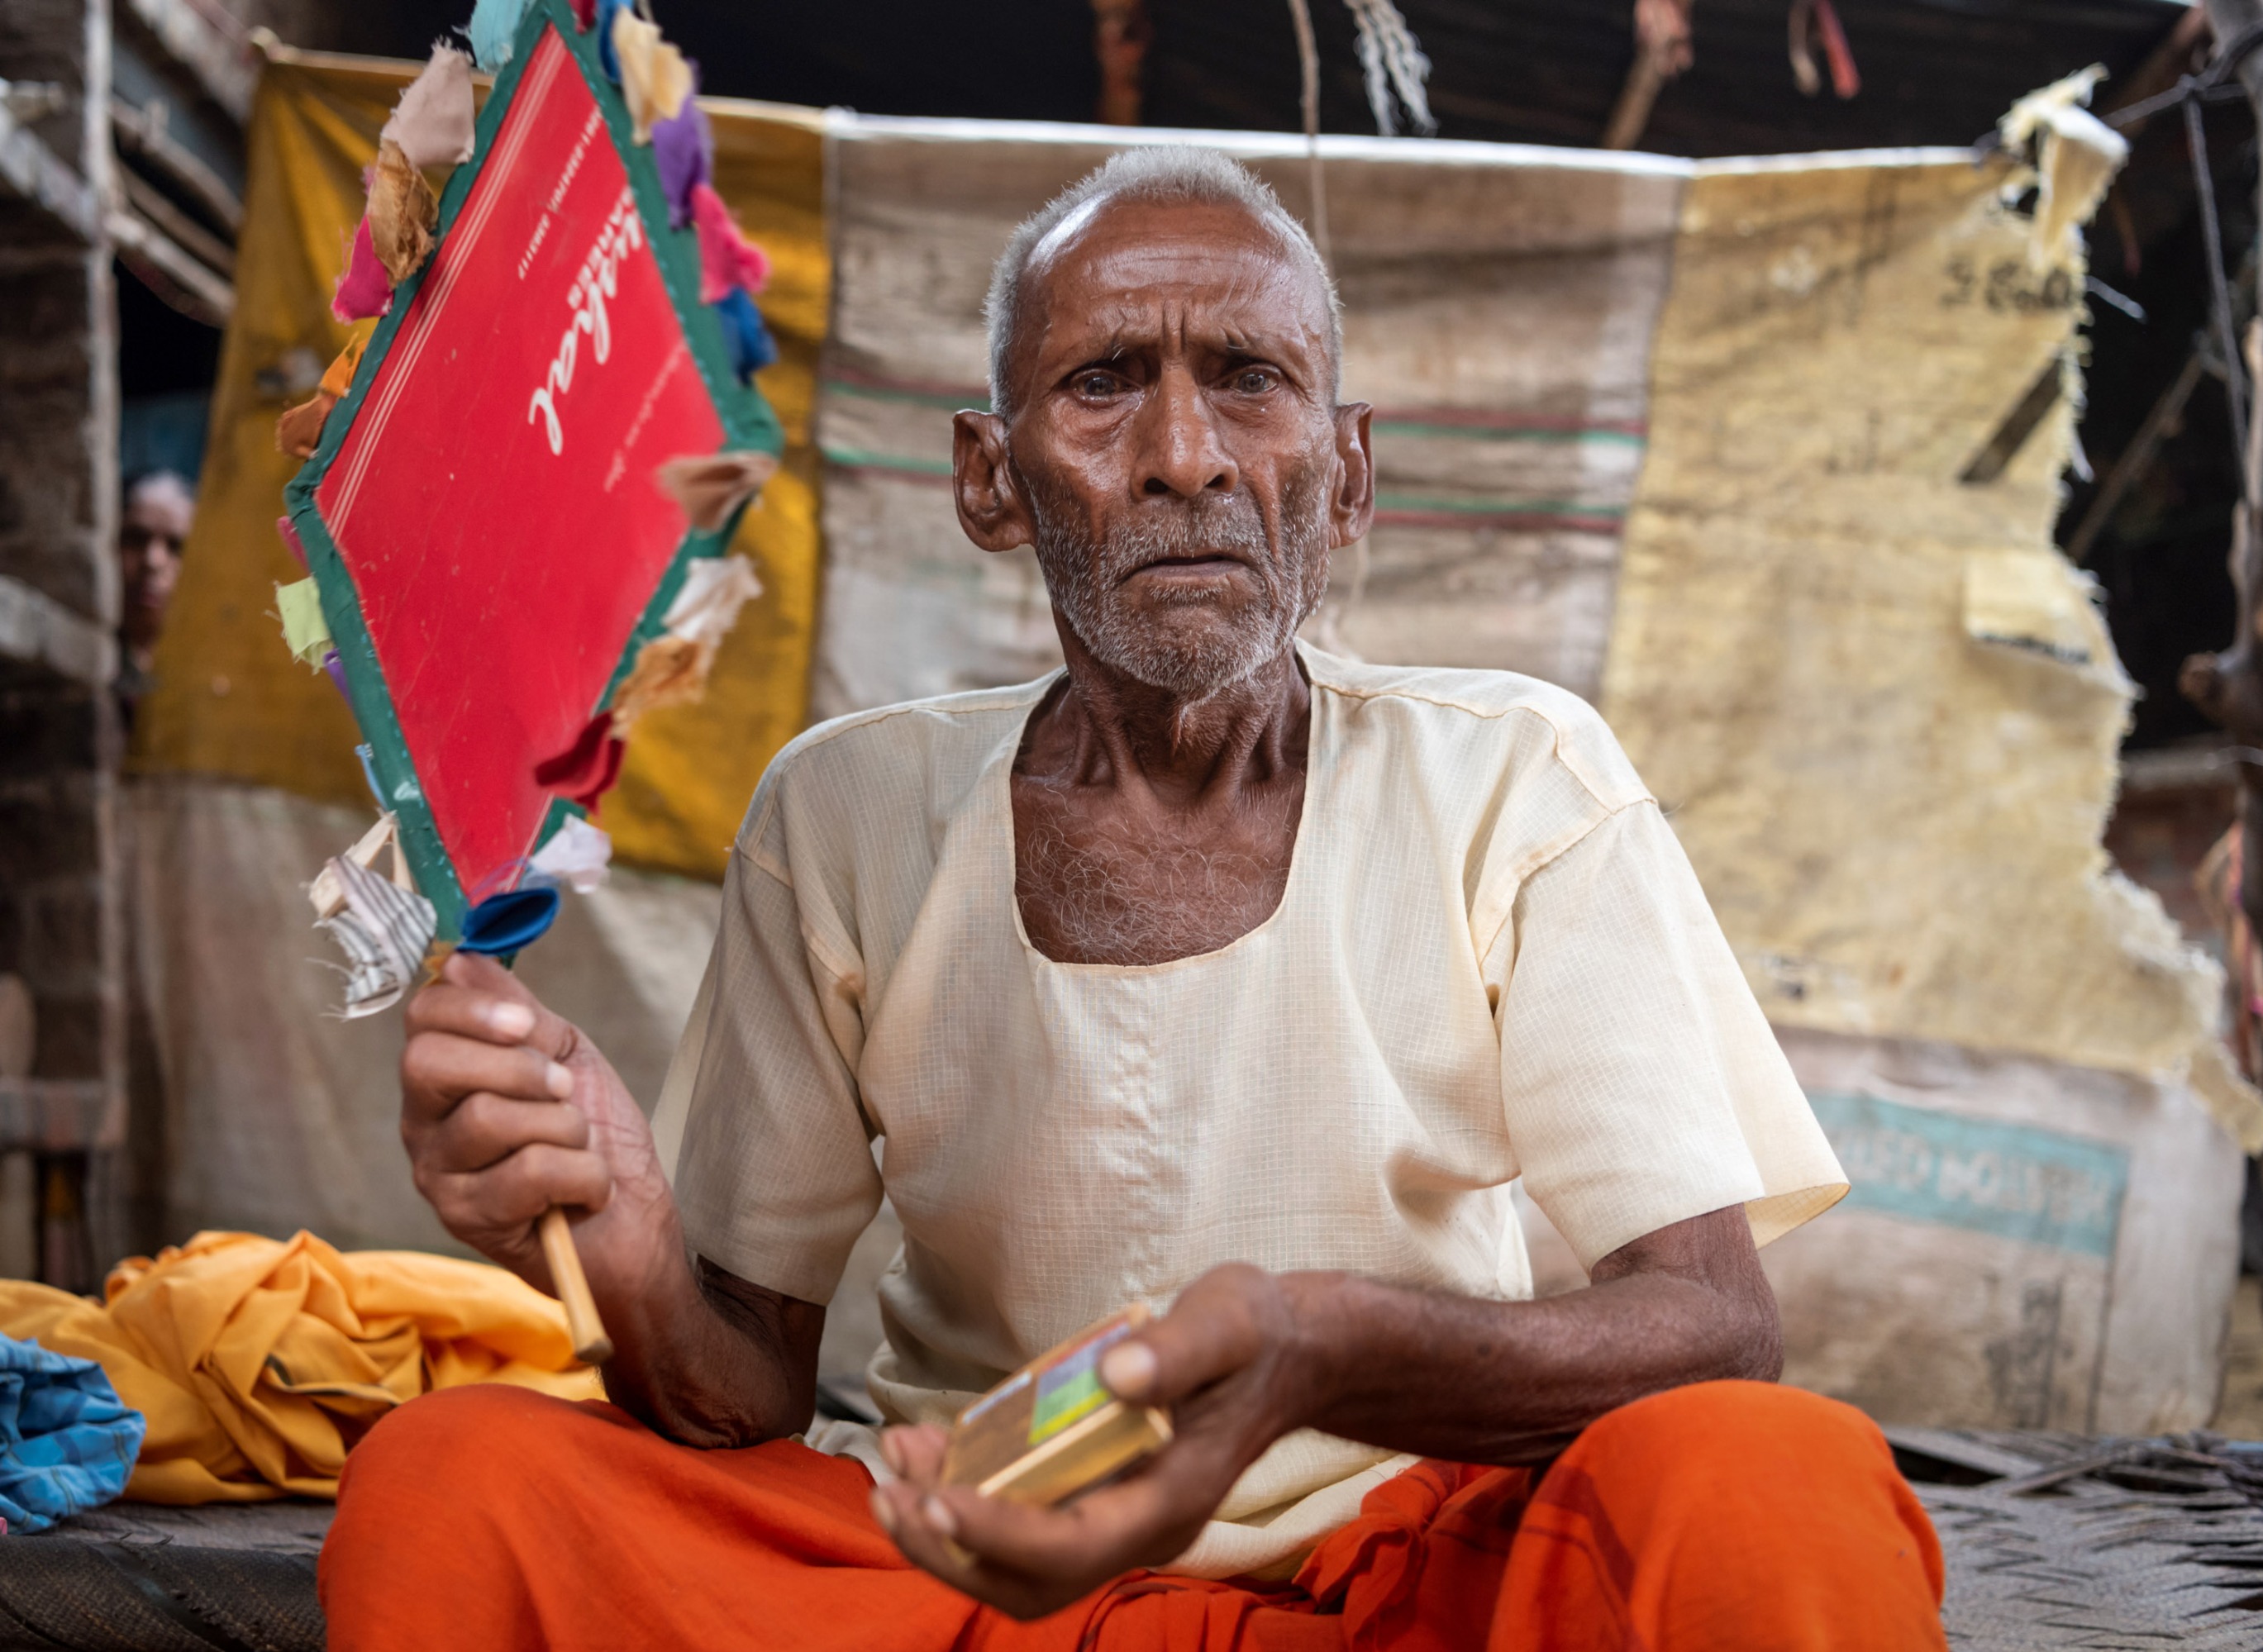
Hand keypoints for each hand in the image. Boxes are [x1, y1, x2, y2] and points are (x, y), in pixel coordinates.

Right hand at [399, 952, 673, 1305]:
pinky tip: (587, 1191)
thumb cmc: (598, 1141)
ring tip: (580, 1147)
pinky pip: (528, 1172)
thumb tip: (462, 958)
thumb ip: (519, 1010)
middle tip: (563, 1089)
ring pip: (489, 1116)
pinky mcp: (466, 1220)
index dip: (475, 1009)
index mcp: (446, 1077)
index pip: (423, 1017)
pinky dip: (582, 1174)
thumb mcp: (568, 1056)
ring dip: (565, 1127)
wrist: (634, 1226)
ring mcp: (438, 1175)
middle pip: (429, 1062)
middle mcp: (425, 1123)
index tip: (528, 1025)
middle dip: (517, 1067)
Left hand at [869, 1264, 1322, 1619]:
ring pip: (1017, 1566)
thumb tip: (1117, 1374)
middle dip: (950, 1552)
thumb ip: (1178, 1350)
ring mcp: (1115, 1516)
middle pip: (1031, 1583)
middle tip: (889, 1492)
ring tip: (894, 1464)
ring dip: (945, 1532)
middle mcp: (1139, 1527)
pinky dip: (966, 1495)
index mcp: (1172, 1499)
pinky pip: (1021, 1521)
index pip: (1072, 1547)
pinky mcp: (1095, 1493)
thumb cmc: (1256, 1336)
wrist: (1286, 1354)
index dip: (999, 1536)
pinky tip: (930, 1445)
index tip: (938, 1499)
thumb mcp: (1228, 1321)